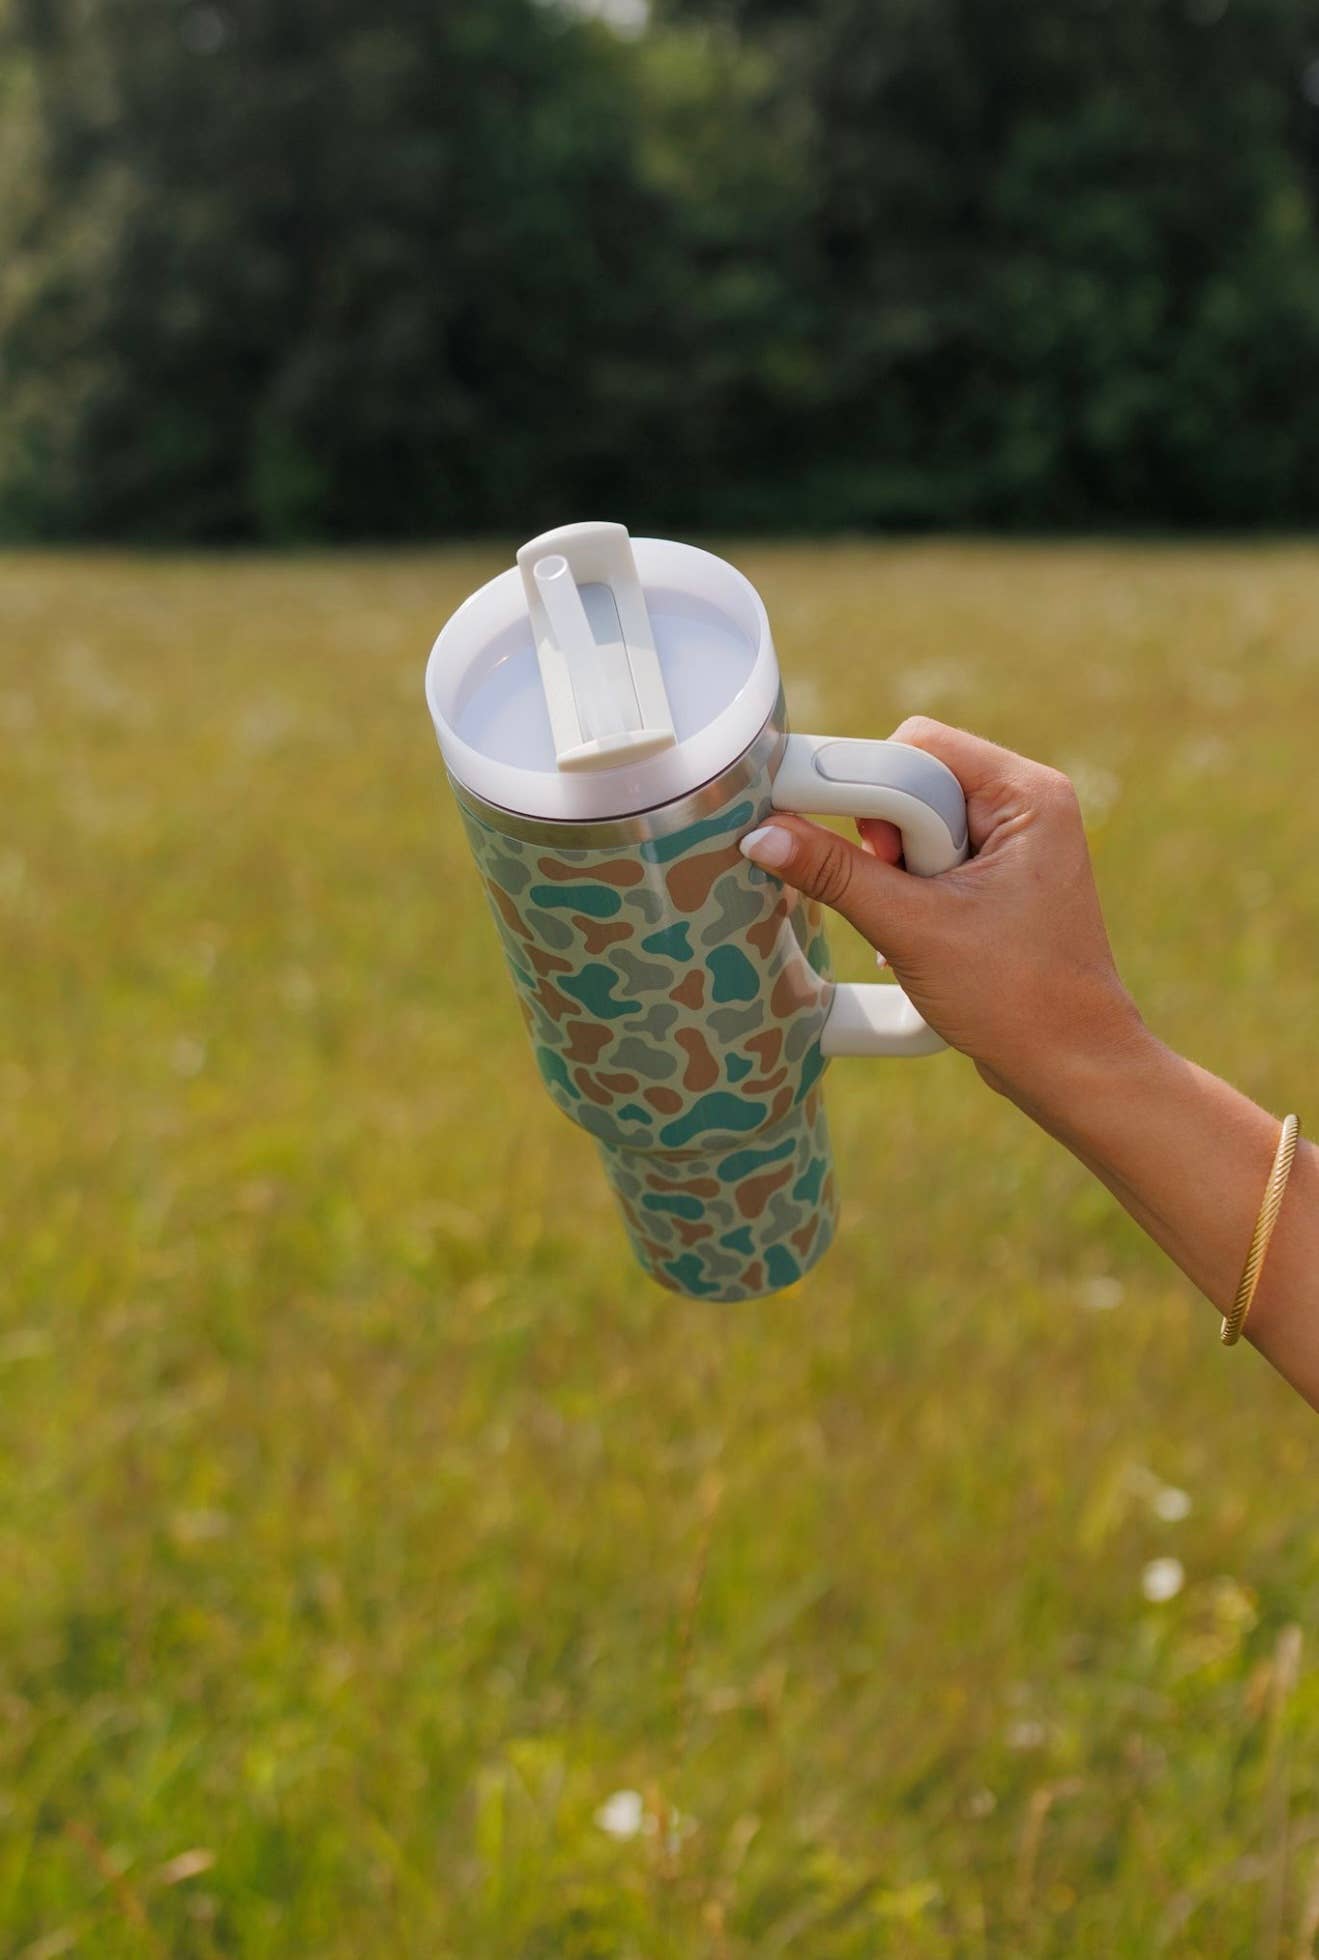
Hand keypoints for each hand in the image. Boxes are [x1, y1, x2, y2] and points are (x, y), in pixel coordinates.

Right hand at [739, 717, 1147, 1111]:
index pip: (918, 744)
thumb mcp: (912, 929)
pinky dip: (910, 890)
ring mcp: (1018, 840)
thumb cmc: (1015, 998)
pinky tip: (920, 936)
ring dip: (895, 871)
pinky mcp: (1003, 875)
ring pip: (916, 820)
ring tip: (919, 924)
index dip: (871, 788)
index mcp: (1028, 794)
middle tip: (898, 894)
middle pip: (915, 778)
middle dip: (887, 839)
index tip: (844, 842)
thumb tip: (761, 833)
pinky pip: (932, 853)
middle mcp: (1029, 803)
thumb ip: (834, 874)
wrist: (1072, 1067)